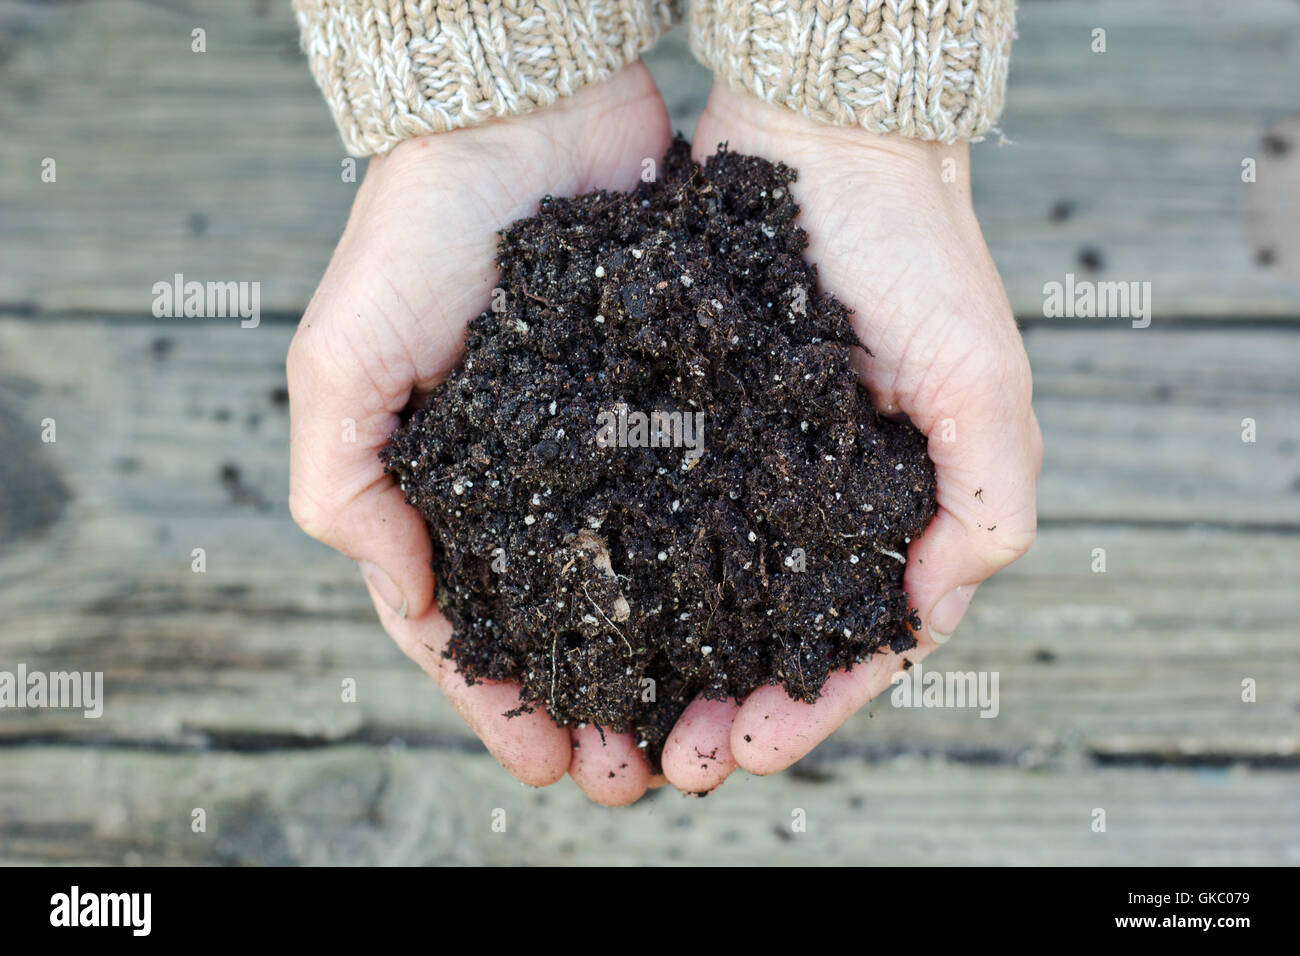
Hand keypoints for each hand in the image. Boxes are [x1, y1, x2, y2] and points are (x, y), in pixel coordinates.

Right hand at [287, 64, 672, 804]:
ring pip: (639, 584)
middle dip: (593, 706)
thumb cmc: (421, 228)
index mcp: (443, 486)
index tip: (544, 762)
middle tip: (634, 774)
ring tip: (698, 731)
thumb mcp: (344, 357)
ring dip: (662, 665)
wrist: (529, 112)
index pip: (466, 624)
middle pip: (565, 623)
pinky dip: (713, 575)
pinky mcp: (672, 406)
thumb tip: (409, 597)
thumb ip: (347, 483)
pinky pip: (697, 509)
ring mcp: (604, 447)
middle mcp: (529, 480)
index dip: (501, 701)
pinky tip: (742, 625)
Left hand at [657, 84, 1042, 793]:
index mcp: (895, 508)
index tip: (749, 751)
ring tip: (613, 720)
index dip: (809, 707)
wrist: (823, 134)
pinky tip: (584, 612)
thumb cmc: (915, 251)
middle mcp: (816, 499)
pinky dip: (625, 574)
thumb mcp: (980, 377)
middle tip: (665, 764)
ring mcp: (747, 464)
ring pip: (701, 592)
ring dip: (663, 663)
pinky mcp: (685, 422)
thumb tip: (933, 611)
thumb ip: (987, 497)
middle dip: (722, 708)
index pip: (856, 641)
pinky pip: (650, 513)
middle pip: (767, 636)